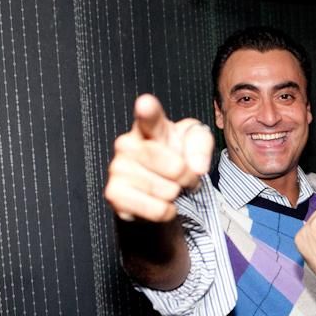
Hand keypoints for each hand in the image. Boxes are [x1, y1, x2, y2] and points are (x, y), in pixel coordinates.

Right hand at [104, 94, 213, 222]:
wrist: (165, 188)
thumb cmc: (179, 157)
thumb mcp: (197, 142)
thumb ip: (201, 145)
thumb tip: (196, 167)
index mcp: (148, 126)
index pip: (150, 117)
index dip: (148, 111)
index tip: (146, 104)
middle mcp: (127, 144)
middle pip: (174, 166)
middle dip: (188, 177)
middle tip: (185, 176)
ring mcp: (117, 168)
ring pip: (166, 190)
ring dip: (177, 194)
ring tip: (171, 188)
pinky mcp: (114, 194)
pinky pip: (156, 209)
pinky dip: (167, 211)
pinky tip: (162, 203)